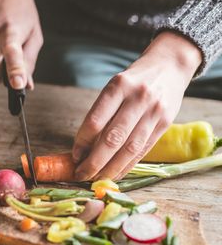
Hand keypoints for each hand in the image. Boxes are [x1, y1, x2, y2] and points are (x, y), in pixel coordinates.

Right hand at [0, 0, 42, 89]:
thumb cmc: (22, 13)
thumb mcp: (34, 37)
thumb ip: (30, 62)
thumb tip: (26, 85)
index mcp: (10, 33)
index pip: (12, 54)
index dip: (15, 71)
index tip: (17, 84)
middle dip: (4, 77)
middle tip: (16, 65)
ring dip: (1, 64)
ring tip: (9, 44)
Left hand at [72, 31, 201, 180]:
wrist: (169, 66)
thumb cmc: (134, 80)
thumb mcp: (115, 87)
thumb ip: (102, 113)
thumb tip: (84, 148)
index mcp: (119, 86)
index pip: (95, 121)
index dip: (82, 142)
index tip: (74, 156)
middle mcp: (138, 98)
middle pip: (112, 138)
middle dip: (94, 162)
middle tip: (81, 174)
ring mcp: (154, 111)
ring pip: (129, 149)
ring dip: (110, 169)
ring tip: (96, 179)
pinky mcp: (165, 124)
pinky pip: (143, 151)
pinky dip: (127, 166)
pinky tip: (115, 174)